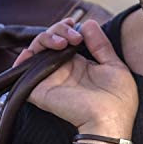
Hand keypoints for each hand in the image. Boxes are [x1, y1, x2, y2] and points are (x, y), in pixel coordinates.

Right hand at [12, 17, 137, 137]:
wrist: (110, 120)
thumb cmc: (118, 99)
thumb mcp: (114, 66)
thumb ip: (101, 45)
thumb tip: (88, 24)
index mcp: (80, 65)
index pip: (65, 40)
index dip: (66, 28)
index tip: (75, 24)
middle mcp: (63, 70)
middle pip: (49, 40)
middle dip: (59, 29)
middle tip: (74, 37)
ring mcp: (51, 78)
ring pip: (36, 49)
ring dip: (47, 37)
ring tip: (63, 42)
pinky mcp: (40, 89)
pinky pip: (24, 71)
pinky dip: (25, 57)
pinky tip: (41, 49)